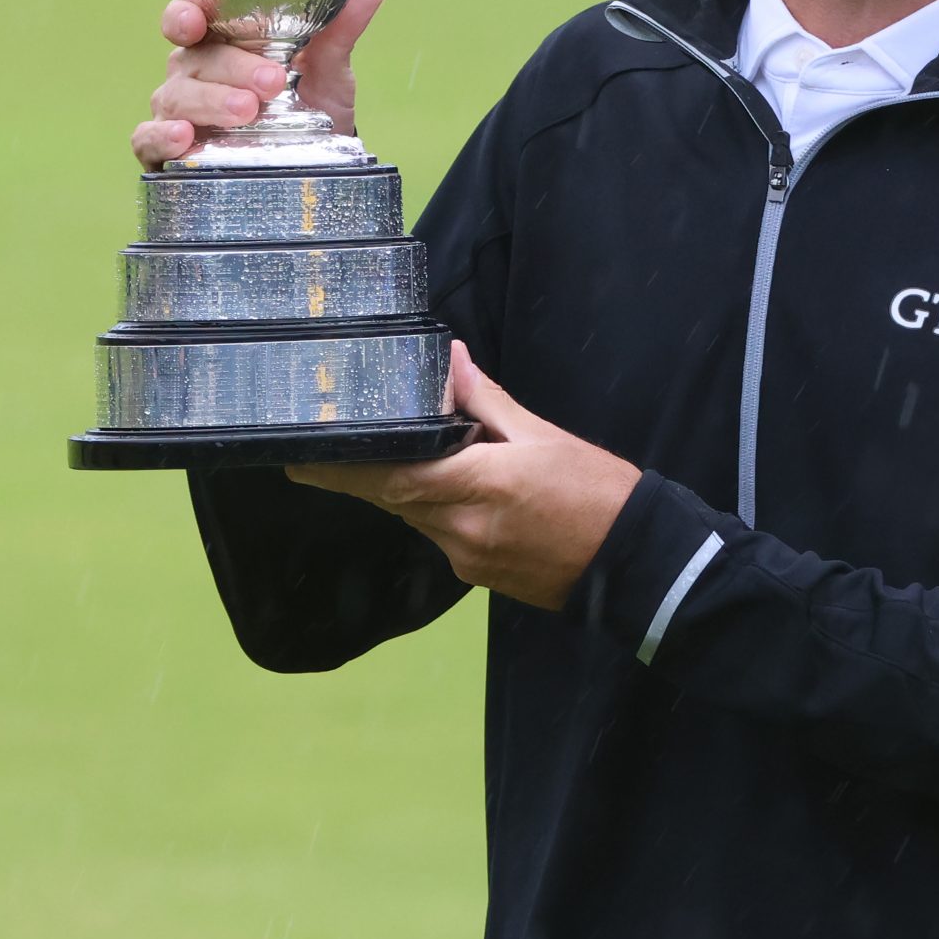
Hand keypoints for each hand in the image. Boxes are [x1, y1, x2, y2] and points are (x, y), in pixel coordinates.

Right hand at [130, 0, 385, 169]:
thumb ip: (340, 30)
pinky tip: (183, 137)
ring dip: (209, 102)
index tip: (194, 20)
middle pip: (194, 60)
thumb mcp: (330, 71)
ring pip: (175, 97)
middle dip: (231, 69)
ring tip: (247, 112)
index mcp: (222, 42)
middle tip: (271, 83)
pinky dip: (161, 137)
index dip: (184, 15)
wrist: (316, 165)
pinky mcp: (166, 151)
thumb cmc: (309, 106)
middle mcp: (193, 72)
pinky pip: (148, 139)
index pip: (189, 18)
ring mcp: (176, 110)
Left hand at [287, 344, 643, 611]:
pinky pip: (439, 535)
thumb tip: (450, 362)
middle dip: (362, 475)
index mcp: (481, 488)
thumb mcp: (545, 436)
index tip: (301, 460)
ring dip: (402, 488)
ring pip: (414, 517)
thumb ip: (489, 402)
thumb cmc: (599, 493)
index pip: (393, 478)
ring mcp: (468, 560)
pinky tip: (449, 487)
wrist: (637, 564)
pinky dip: (432, 507)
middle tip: (323, 451)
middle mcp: (463, 532)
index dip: (342, 470)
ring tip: (395, 456)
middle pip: (394, 498)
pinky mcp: (478, 576)